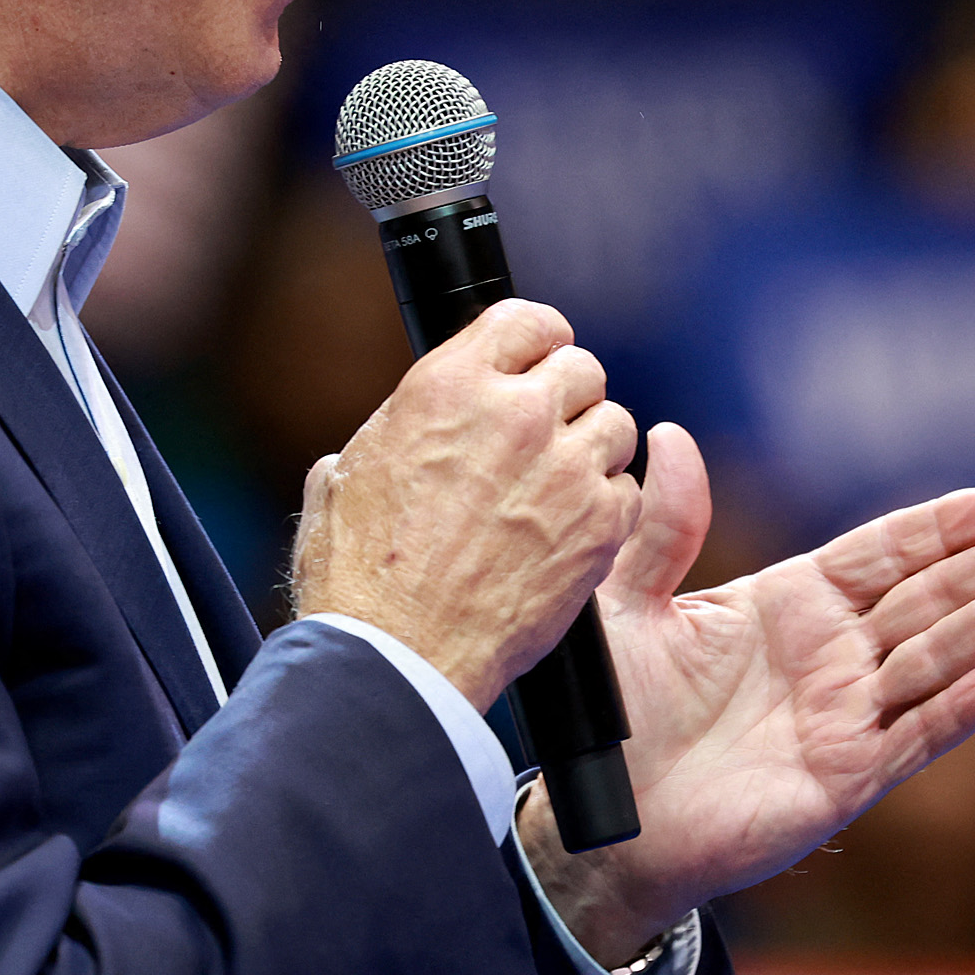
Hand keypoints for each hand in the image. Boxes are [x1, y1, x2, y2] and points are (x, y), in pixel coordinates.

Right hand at [290, 300, 639, 707]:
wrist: (398, 654)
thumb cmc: (361, 575)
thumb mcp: (347, 476)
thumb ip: (388, 435)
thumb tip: (395, 436)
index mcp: (448, 386)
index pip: (525, 319)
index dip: (538, 337)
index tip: (540, 356)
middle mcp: (515, 415)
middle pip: (582, 366)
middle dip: (569, 394)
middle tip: (553, 428)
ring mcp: (564, 469)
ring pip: (616, 424)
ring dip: (594, 447)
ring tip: (565, 482)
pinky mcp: (598, 528)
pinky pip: (628, 492)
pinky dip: (608, 507)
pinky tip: (573, 529)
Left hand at [524, 424, 974, 964]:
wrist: (609, 813)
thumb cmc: (617, 710)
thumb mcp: (630, 603)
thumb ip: (663, 528)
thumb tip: (671, 435)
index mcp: (789, 604)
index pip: (880, 555)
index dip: (937, 529)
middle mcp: (831, 655)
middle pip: (925, 600)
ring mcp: (846, 716)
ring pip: (933, 660)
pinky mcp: (847, 777)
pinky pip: (912, 738)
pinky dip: (957, 710)